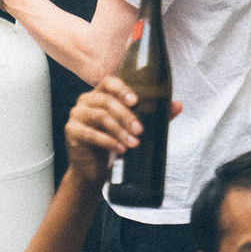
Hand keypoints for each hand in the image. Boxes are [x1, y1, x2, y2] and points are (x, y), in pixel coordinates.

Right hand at [64, 77, 181, 186]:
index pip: (109, 82)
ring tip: (134, 144)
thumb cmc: (113, 144)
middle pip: (106, 101)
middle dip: (126, 116)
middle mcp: (86, 101)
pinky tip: (120, 150)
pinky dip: (108, 142)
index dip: (122, 89)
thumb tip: (178, 105)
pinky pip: (90, 133)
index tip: (136, 101)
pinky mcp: (72, 131)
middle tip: (140, 130)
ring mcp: (76, 115)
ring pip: (100, 116)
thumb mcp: (133, 129)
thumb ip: (154, 115)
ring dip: (119, 130)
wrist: (92, 169)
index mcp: (100, 95)